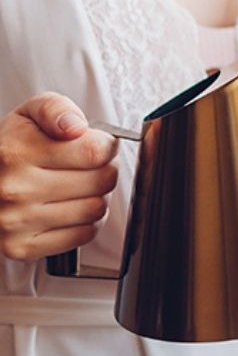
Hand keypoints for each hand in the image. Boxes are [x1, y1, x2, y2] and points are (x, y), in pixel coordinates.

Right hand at [0, 93, 118, 261]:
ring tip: (80, 186)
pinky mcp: (20, 246)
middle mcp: (14, 189)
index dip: (107, 145)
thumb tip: (76, 127)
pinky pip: (83, 235)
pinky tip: (71, 208)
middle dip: (105, 169)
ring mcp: (15, 221)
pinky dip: (87, 222)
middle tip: (91, 166)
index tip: (99, 144)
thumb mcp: (30, 114)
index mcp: (17, 152)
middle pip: (101, 181)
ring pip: (95, 209)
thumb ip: (57, 109)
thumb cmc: (11, 146)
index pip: (95, 151)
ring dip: (97, 196)